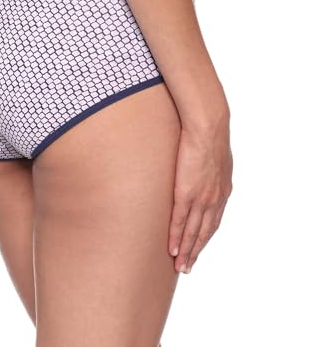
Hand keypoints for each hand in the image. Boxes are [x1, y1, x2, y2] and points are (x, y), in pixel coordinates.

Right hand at [168, 119, 232, 272]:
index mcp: (222, 191)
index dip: (205, 237)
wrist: (208, 128)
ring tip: (180, 266)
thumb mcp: (216, 157)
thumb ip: (212, 169)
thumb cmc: (210, 135)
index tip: (198, 248)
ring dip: (186, 251)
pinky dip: (176, 238)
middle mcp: (214, 199)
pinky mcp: (186, 193)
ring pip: (193, 232)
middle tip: (188, 267)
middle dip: (196, 251)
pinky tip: (172, 249)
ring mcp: (201, 198)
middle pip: (204, 232)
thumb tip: (204, 169)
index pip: (214, 221)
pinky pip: (180, 222)